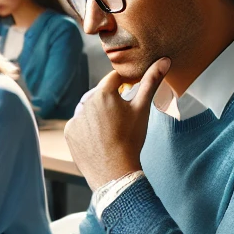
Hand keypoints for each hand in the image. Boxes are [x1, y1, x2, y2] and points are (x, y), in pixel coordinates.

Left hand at [65, 57, 169, 189]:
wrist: (114, 172)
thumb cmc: (130, 139)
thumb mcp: (142, 109)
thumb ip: (151, 82)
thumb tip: (163, 61)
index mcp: (102, 92)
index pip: (115, 79)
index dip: (125, 84)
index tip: (132, 92)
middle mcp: (85, 102)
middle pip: (101, 95)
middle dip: (111, 101)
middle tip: (123, 119)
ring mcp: (75, 118)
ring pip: (90, 109)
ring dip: (99, 114)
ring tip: (112, 131)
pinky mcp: (69, 132)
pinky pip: (80, 124)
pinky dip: (88, 128)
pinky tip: (100, 139)